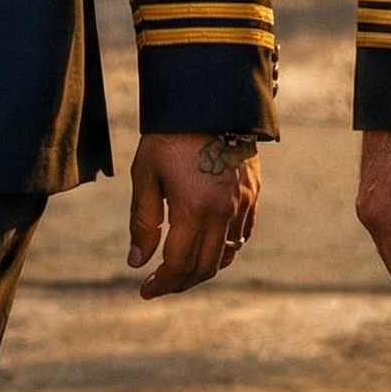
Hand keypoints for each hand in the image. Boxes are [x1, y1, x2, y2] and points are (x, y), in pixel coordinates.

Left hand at [126, 132, 260, 298]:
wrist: (208, 101)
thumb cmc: (169, 137)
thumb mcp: (146, 176)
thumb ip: (143, 221)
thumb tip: (137, 261)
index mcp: (193, 209)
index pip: (178, 263)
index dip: (161, 283)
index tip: (145, 290)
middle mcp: (223, 211)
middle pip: (205, 267)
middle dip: (181, 283)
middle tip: (161, 285)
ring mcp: (242, 203)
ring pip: (227, 254)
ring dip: (204, 269)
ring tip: (182, 268)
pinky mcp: (253, 194)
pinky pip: (243, 234)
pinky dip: (226, 248)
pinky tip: (208, 246)